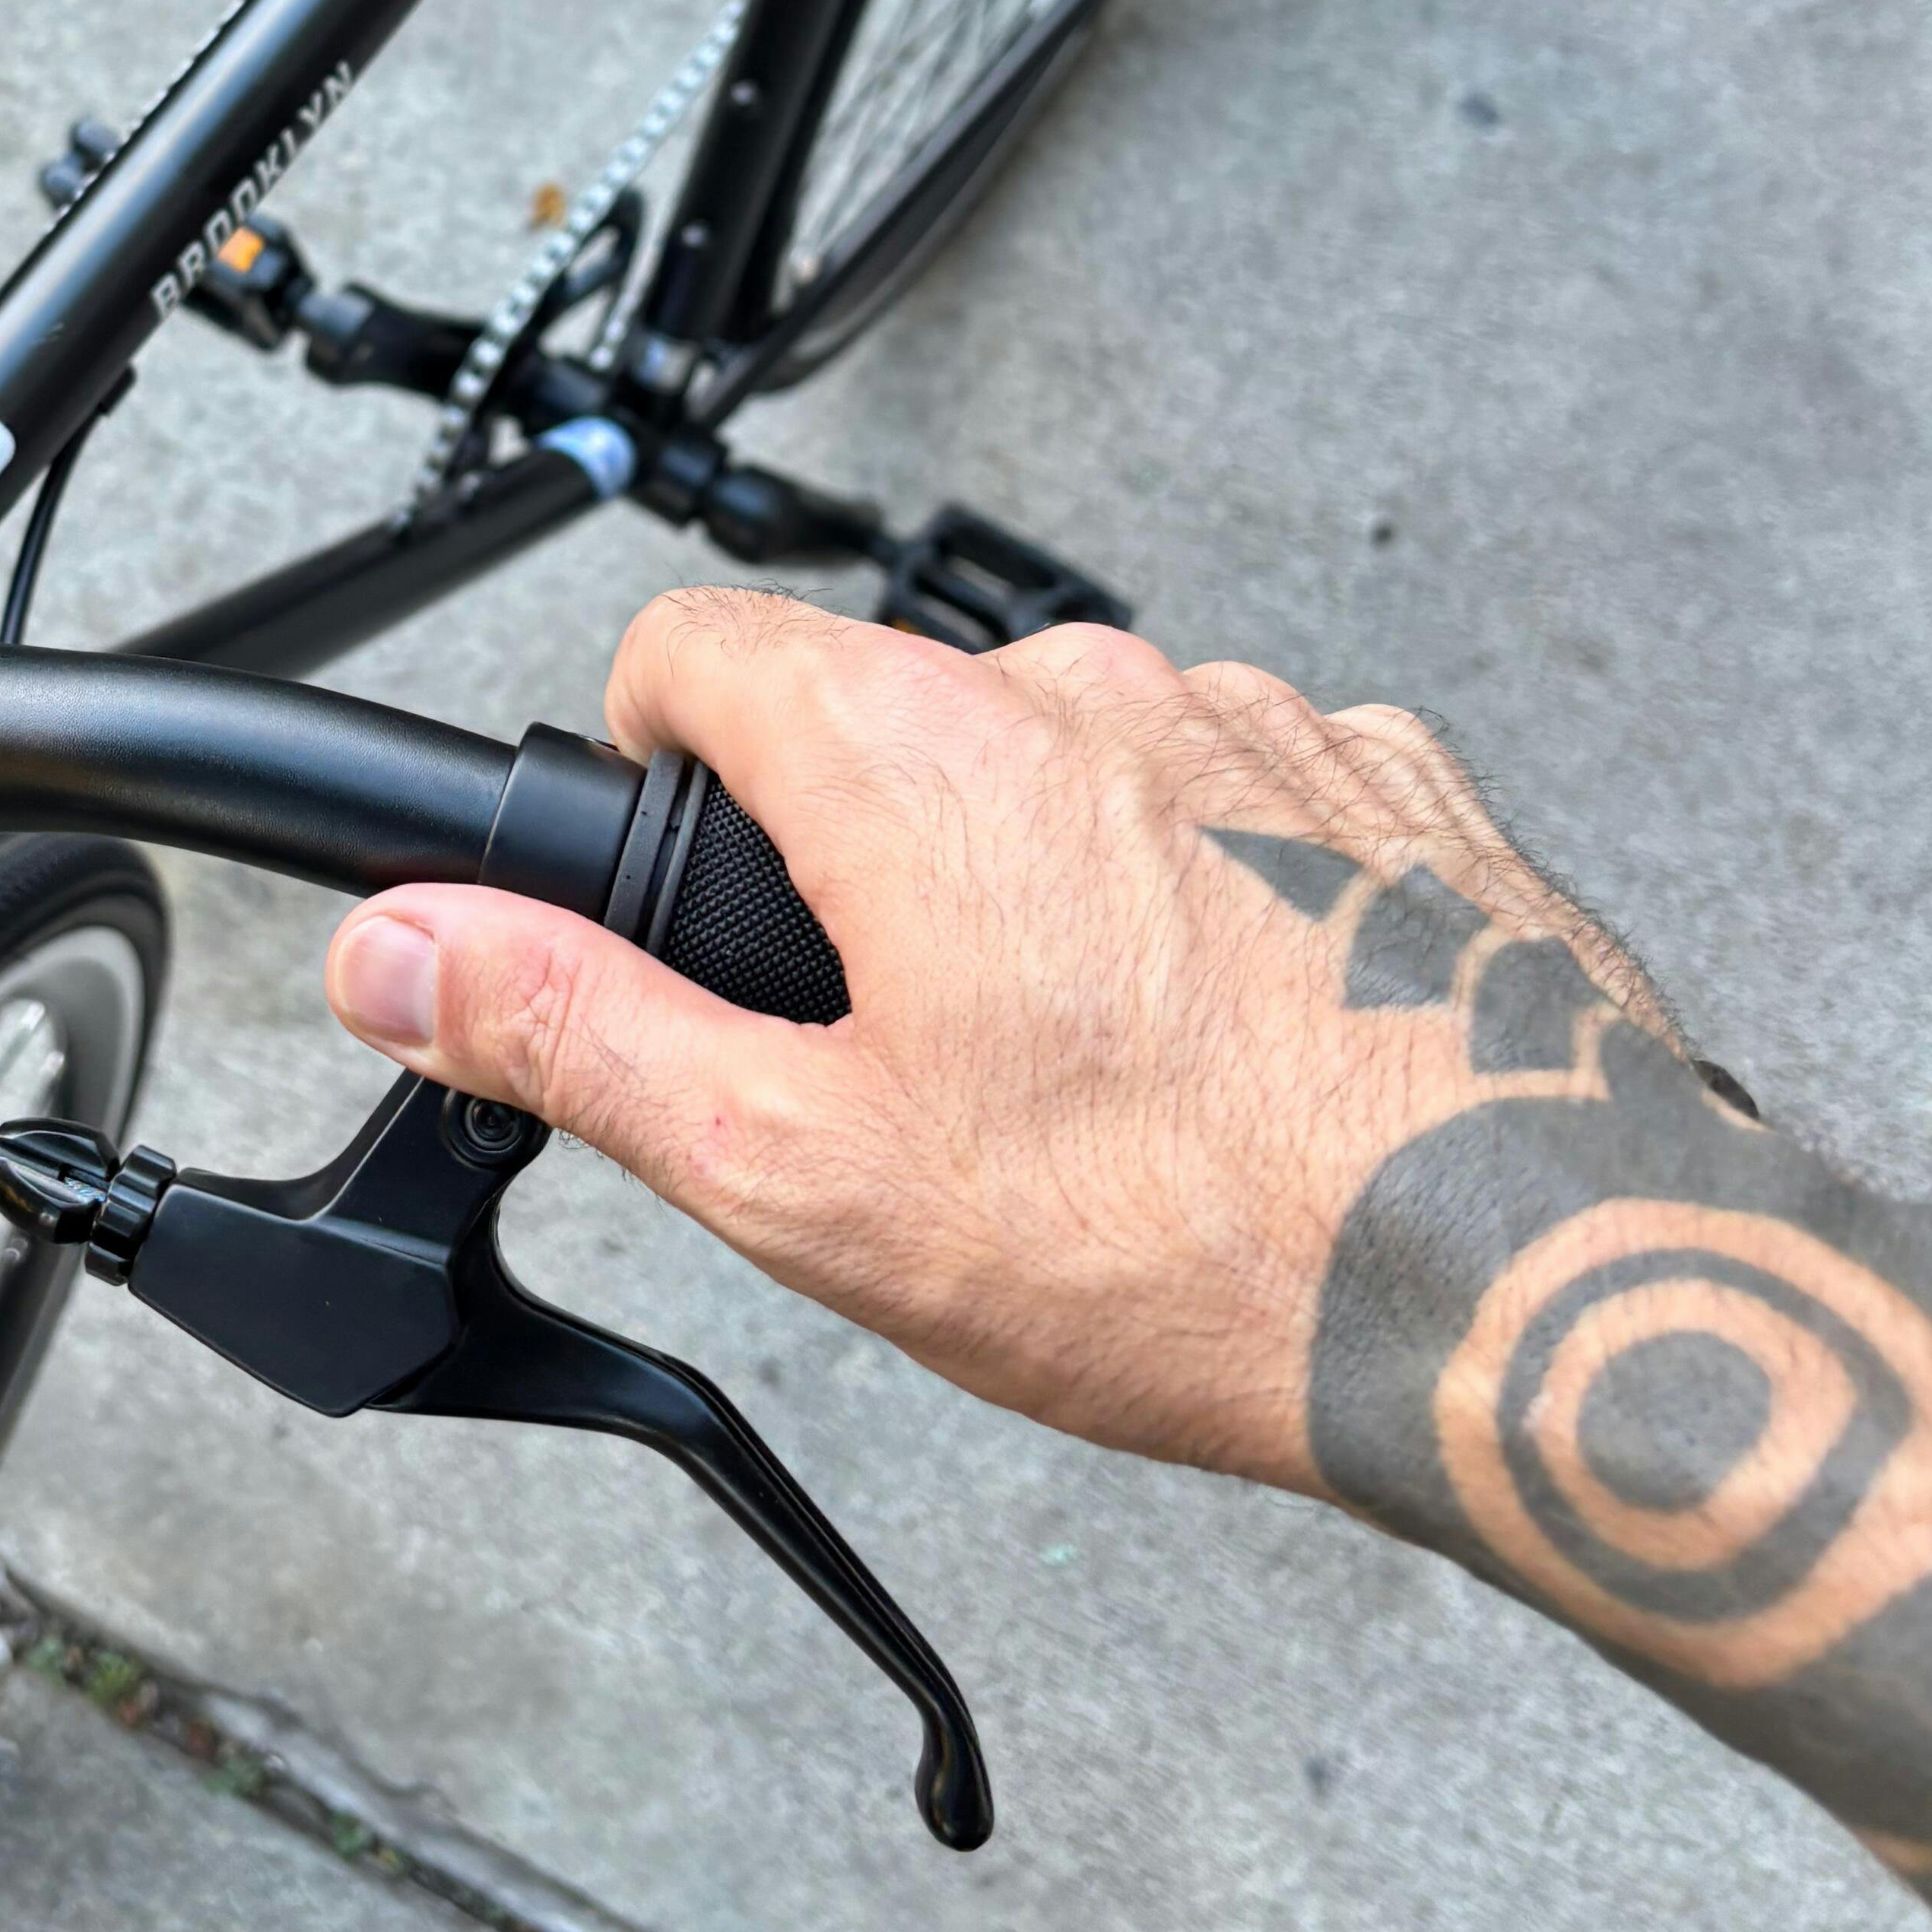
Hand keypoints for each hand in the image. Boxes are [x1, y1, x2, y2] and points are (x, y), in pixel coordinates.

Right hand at [324, 588, 1674, 1499]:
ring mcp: (1265, 724)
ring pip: (1073, 768)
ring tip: (1102, 1088)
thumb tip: (404, 949)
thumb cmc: (1187, 1244)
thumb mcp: (804, 1171)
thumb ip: (575, 1030)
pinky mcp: (1396, 789)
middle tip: (910, 1063)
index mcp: (918, 753)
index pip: (694, 646)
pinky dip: (1216, 901)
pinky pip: (1242, 803)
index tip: (687, 877)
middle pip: (890, 720)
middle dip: (866, 866)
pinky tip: (1239, 1055)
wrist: (1527, 1285)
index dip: (652, 763)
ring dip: (1051, 885)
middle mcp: (1091, 690)